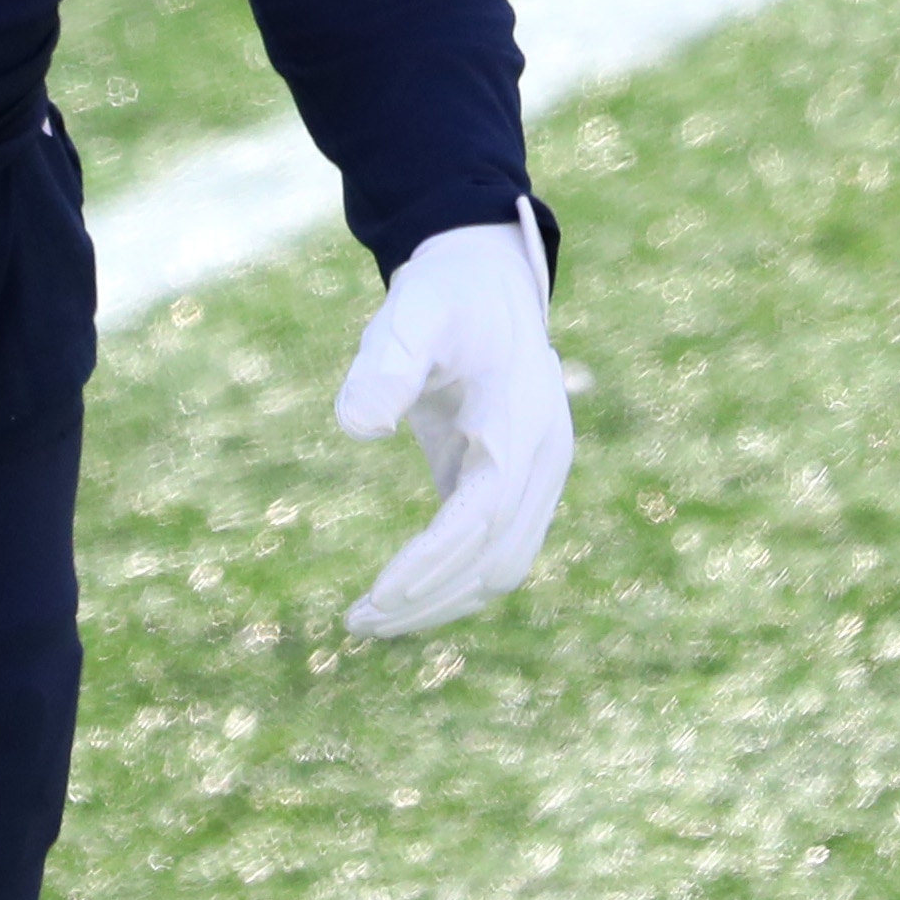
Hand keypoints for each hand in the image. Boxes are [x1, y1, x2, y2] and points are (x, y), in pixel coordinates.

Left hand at [331, 202, 572, 637]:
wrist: (488, 278)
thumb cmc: (446, 294)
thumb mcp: (413, 310)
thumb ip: (386, 360)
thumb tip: (357, 427)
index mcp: (523, 422)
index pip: (481, 516)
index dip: (433, 562)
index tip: (378, 595)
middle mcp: (543, 458)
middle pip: (496, 558)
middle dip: (430, 598)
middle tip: (356, 622)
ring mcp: (537, 475)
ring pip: (501, 567)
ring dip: (441, 600)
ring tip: (368, 621)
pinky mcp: (516, 483)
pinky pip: (492, 552)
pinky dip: (451, 581)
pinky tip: (398, 596)